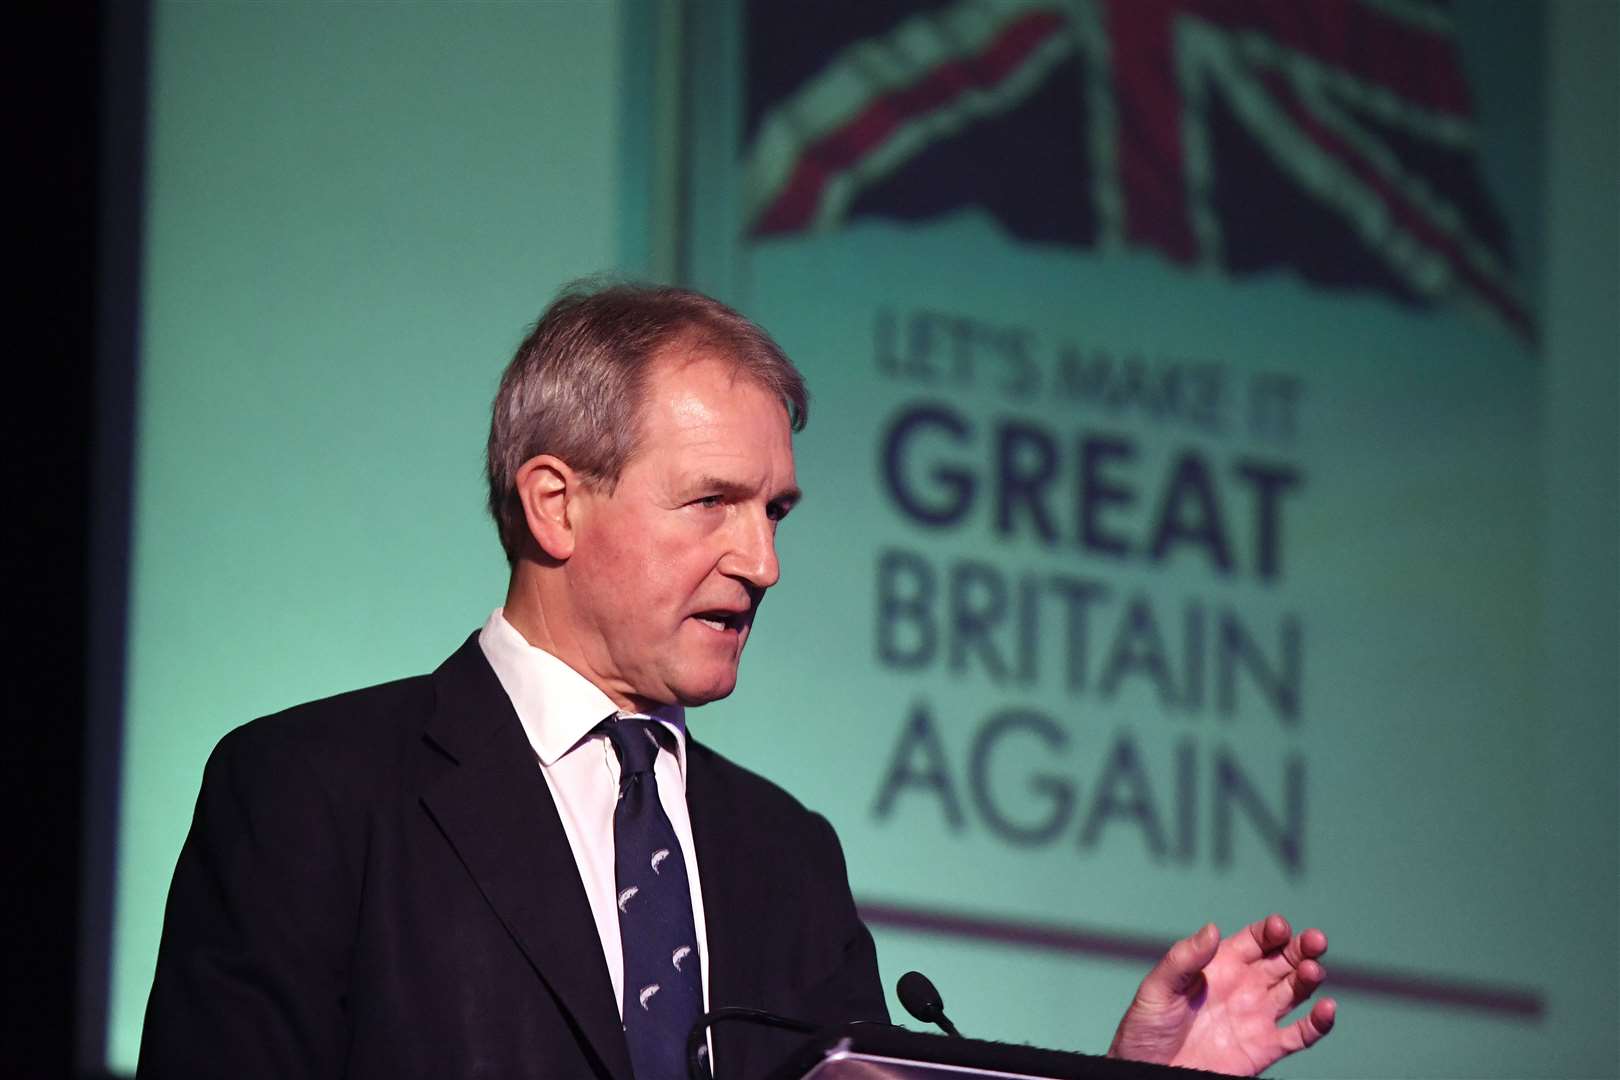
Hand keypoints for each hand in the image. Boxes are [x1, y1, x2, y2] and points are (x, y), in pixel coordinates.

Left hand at [1107, 914, 1335, 1075]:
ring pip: (1295, 991)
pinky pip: (1300, 1035)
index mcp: (1220, 965)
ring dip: (1309, 978)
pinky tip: (1327, 1009)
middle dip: (1301, 947)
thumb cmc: (1146, 1027)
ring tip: (1313, 970)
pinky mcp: (1264, 1049)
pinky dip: (1318, 1023)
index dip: (1271, 931)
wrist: (1147, 1072)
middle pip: (1283, 960)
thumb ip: (1184, 959)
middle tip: (1315, 940)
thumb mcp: (1158, 988)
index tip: (1279, 927)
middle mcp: (1244, 987)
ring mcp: (1257, 1017)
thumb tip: (1212, 928)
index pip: (1255, 940)